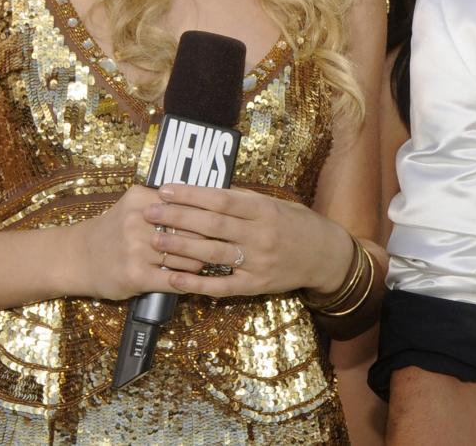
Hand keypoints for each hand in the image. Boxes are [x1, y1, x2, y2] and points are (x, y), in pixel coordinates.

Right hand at [65, 184, 205, 300]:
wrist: (77, 257)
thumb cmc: (113, 230)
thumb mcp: (135, 205)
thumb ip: (165, 202)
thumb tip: (208, 203)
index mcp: (143, 199)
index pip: (190, 206)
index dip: (208, 217)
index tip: (220, 223)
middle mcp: (139, 221)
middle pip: (192, 232)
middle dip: (207, 242)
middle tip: (219, 246)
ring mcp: (136, 249)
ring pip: (187, 258)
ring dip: (199, 264)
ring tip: (205, 264)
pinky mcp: (134, 275)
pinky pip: (173, 280)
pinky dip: (187, 282)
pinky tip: (191, 281)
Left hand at [142, 183, 353, 298]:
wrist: (325, 255)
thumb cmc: (297, 224)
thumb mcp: (275, 204)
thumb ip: (244, 200)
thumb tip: (208, 192)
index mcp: (264, 209)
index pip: (221, 199)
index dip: (191, 194)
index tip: (165, 189)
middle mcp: (260, 235)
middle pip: (212, 225)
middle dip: (178, 217)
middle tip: (150, 212)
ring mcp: (257, 262)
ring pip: (213, 254)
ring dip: (180, 247)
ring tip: (154, 240)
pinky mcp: (256, 286)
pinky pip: (221, 286)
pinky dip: (196, 284)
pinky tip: (173, 279)